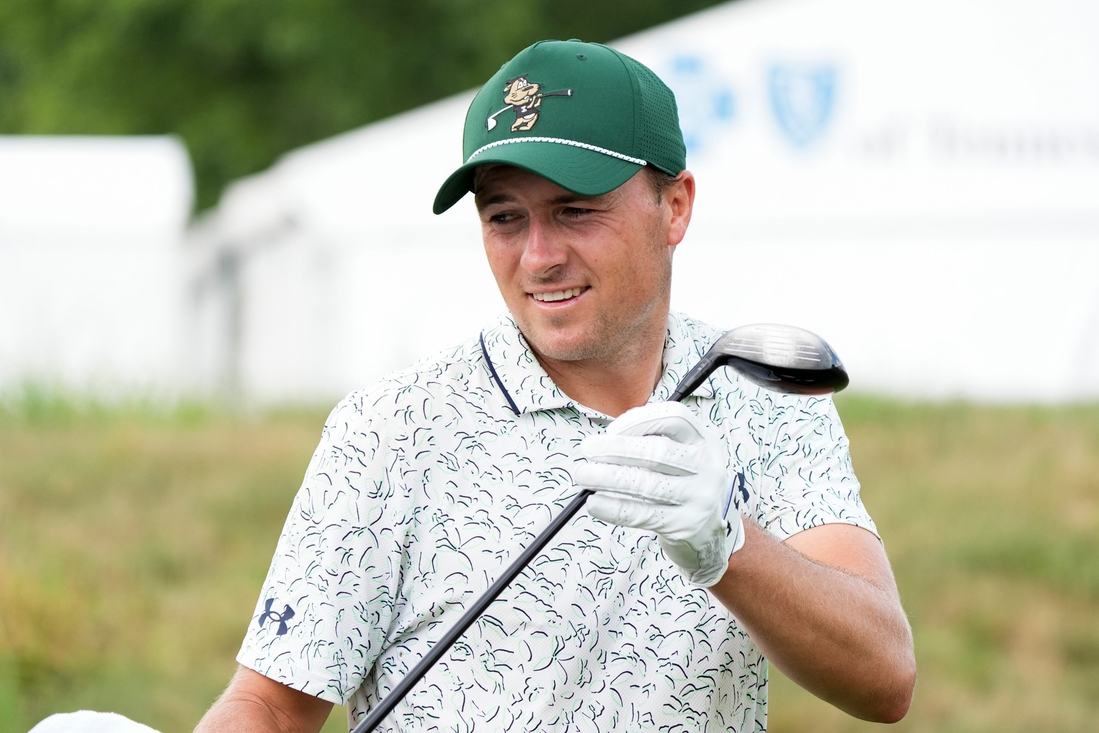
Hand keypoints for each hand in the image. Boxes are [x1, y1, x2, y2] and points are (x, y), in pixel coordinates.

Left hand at [574, 402, 744, 586]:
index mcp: (704, 441)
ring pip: (647, 484)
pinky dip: (614, 507)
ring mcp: (699, 498)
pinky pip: (643, 514)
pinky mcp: (685, 525)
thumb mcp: (683, 455)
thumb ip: (653, 440)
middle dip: (616, 449)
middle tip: (587, 450)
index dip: (638, 420)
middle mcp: (707, 467)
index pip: (674, 417)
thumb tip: (605, 440)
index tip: (611, 430)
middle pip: (658, 451)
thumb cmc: (685, 485)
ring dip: (608, 478)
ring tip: (583, 476)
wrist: (711, 533)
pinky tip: (594, 503)